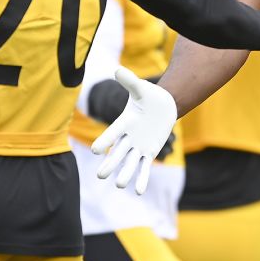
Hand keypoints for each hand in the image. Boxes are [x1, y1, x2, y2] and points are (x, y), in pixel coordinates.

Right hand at [90, 67, 177, 194]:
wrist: (163, 104)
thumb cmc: (149, 95)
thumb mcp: (141, 88)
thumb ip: (130, 82)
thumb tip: (118, 70)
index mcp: (124, 122)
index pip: (113, 132)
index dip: (105, 141)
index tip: (96, 151)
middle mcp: (128, 137)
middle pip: (117, 152)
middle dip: (110, 164)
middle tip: (100, 176)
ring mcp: (138, 146)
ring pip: (130, 162)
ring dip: (125, 173)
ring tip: (118, 184)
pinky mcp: (149, 151)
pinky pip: (145, 166)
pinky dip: (142, 178)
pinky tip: (139, 191)